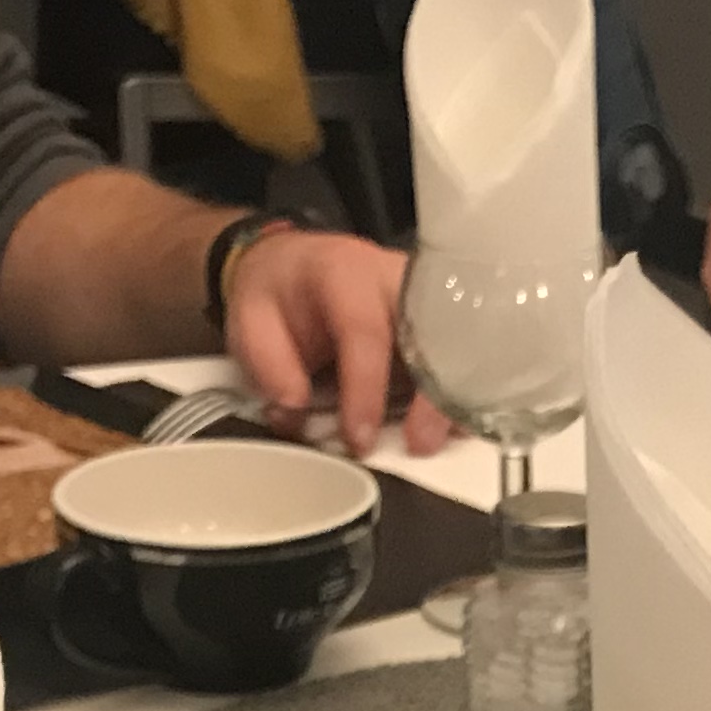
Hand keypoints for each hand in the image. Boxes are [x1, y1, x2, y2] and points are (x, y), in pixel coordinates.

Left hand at [225, 229, 449, 457]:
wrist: (293, 264)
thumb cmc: (277, 293)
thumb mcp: (249, 319)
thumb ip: (267, 363)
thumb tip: (297, 407)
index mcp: (343, 272)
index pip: (365, 330)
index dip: (366, 389)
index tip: (360, 437)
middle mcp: (394, 277)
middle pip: (430, 331)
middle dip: (431, 394)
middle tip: (420, 445)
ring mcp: (423, 297)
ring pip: (456, 343)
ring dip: (454, 397)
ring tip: (445, 440)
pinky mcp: (437, 319)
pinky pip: (460, 353)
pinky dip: (460, 391)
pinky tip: (455, 425)